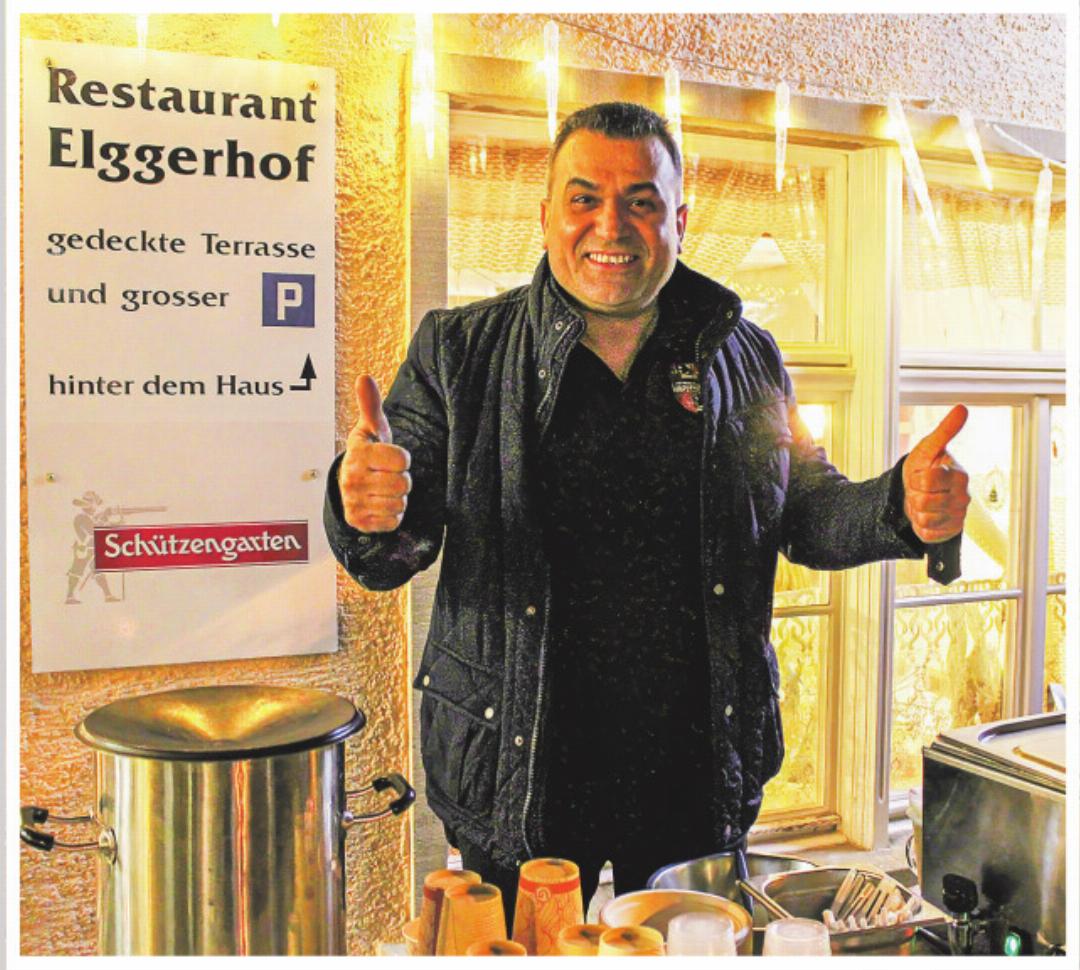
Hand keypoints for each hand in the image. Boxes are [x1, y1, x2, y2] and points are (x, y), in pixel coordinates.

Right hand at [339, 376, 411, 532]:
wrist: (350, 484)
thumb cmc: (368, 453)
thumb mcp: (370, 429)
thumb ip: (371, 405)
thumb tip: (364, 377)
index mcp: (358, 454)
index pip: (401, 459)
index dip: (402, 459)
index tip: (390, 457)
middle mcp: (352, 479)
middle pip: (403, 484)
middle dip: (401, 480)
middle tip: (388, 475)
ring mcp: (354, 503)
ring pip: (399, 503)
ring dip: (397, 498)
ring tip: (384, 488)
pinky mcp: (359, 522)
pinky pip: (393, 521)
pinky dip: (392, 515)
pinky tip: (380, 504)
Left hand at [902, 404, 970, 543]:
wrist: (915, 492)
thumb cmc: (923, 467)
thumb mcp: (928, 448)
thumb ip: (945, 430)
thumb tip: (962, 408)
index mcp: (959, 475)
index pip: (928, 480)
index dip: (916, 478)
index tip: (920, 474)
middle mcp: (963, 497)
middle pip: (924, 501)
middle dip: (914, 495)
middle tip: (919, 490)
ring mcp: (958, 515)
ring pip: (925, 519)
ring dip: (916, 510)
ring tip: (921, 501)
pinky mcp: (950, 532)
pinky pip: (927, 533)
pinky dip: (920, 526)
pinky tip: (924, 516)